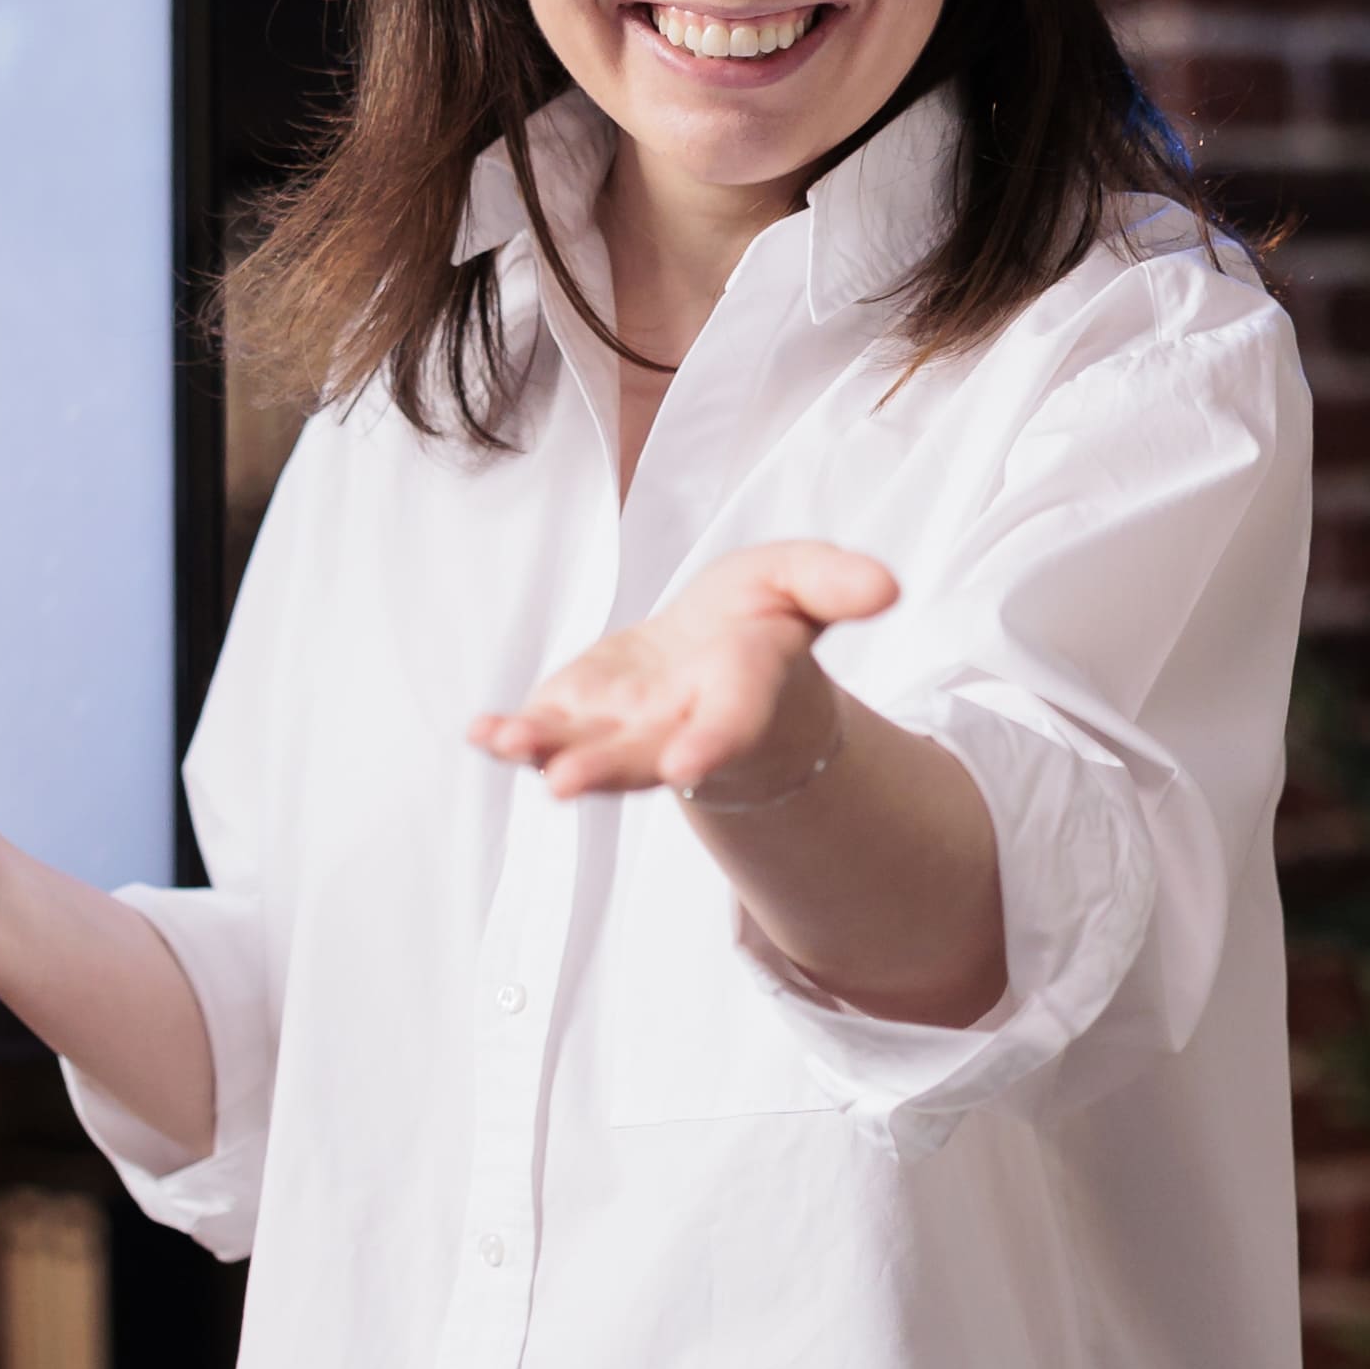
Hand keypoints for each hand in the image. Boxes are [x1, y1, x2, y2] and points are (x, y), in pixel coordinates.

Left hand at [469, 541, 894, 802]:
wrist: (718, 661)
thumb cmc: (763, 626)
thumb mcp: (801, 584)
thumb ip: (835, 584)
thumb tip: (889, 587)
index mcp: (741, 694)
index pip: (732, 726)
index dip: (712, 746)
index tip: (687, 766)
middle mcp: (679, 728)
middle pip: (643, 756)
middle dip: (606, 769)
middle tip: (565, 783)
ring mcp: (624, 730)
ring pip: (585, 753)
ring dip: (544, 753)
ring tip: (506, 744)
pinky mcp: (580, 719)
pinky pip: (543, 734)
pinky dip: (509, 737)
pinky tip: (480, 732)